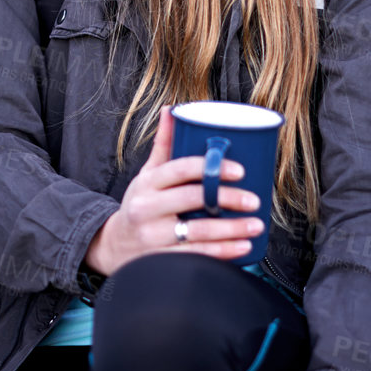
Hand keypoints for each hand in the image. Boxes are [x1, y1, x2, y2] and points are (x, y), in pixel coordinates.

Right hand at [84, 106, 265, 276]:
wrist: (115, 246)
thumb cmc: (140, 205)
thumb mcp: (147, 175)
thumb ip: (163, 145)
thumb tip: (173, 109)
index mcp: (147, 183)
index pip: (179, 169)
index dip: (210, 168)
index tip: (239, 170)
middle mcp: (147, 209)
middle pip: (192, 199)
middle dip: (227, 199)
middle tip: (253, 200)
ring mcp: (153, 237)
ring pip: (197, 232)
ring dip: (231, 230)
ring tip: (255, 225)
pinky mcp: (160, 261)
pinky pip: (195, 256)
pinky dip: (222, 253)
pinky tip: (242, 248)